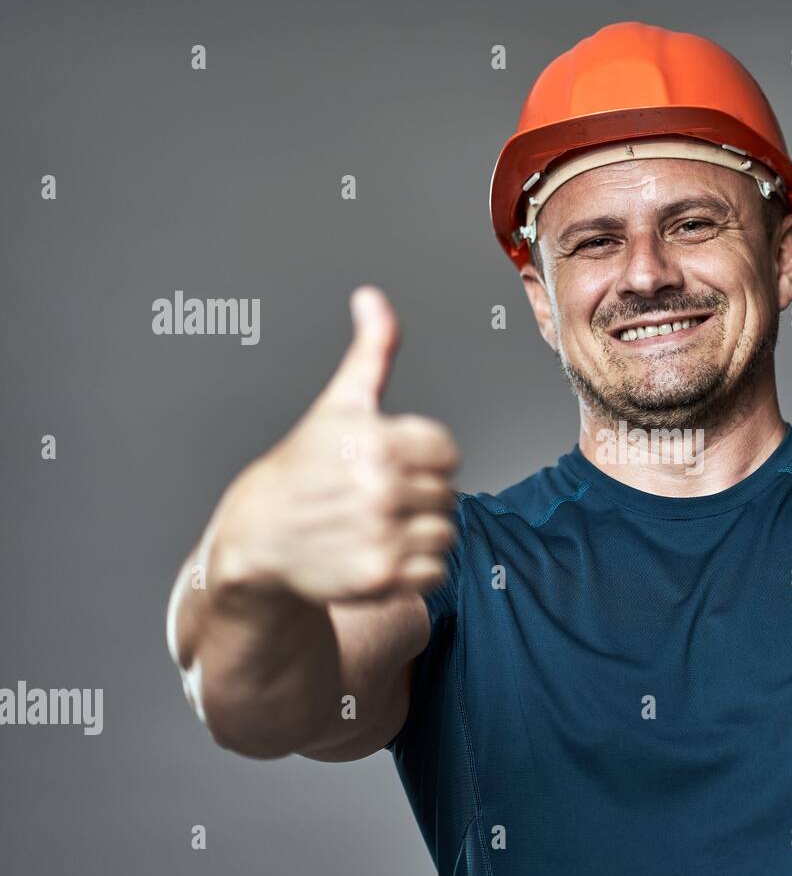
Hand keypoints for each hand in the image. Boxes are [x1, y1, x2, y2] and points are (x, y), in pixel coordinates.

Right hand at [211, 286, 460, 601]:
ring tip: (378, 525)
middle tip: (376, 497)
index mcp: (379, 440)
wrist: (259, 534)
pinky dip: (415, 569)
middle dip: (418, 494)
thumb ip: (371, 353)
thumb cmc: (305, 466)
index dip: (422, 458)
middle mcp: (380, 487)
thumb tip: (372, 299)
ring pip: (445, 533)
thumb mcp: (339, 404)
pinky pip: (435, 572)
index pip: (448, 453)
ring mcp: (381, 534)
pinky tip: (380, 553)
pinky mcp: (381, 576)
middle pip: (447, 493)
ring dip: (420, 532)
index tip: (389, 462)